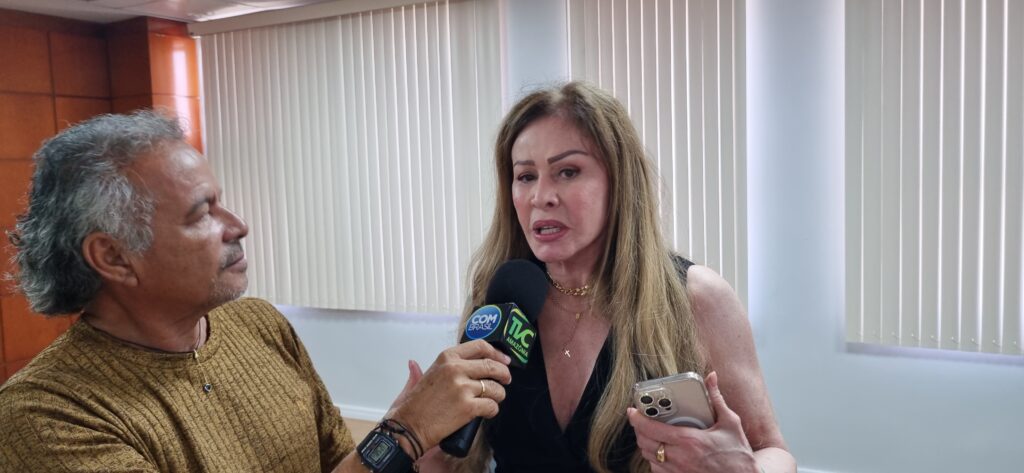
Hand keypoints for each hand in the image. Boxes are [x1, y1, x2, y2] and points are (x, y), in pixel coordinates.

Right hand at [389, 340, 511, 449]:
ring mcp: (462, 388)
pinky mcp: (468, 408)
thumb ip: (430, 368)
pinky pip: (492, 406)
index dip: (496, 353)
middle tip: (505, 381)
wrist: (408, 427)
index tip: (504, 360)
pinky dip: (493, 410)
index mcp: (446, 358)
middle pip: (492, 366)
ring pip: (495, 387)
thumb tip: (420, 363)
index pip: (480, 346)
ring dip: (498, 395)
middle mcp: (455, 369)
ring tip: (493, 400)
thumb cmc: (414, 405)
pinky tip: (487, 412)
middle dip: (504, 374)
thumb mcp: (422, 377)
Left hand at [627, 372, 758, 472]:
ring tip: (650, 433)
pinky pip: (657, 470)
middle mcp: (680, 458)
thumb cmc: (738, 454)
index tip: (632, 411)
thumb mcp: (730, 423)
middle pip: (645, 443)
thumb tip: (711, 377)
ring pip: (649, 457)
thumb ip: (716, 398)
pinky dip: (654, 459)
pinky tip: (661, 451)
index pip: (652, 429)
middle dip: (639, 430)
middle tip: (640, 420)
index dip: (637, 419)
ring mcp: (679, 472)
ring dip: (646, 444)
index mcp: (690, 441)